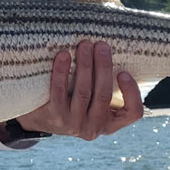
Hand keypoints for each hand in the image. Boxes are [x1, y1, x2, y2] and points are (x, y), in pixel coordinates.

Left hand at [16, 41, 142, 139]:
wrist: (37, 117)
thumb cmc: (71, 100)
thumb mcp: (92, 99)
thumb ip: (103, 82)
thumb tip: (111, 43)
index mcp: (109, 123)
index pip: (133, 113)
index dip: (132, 93)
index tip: (124, 72)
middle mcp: (94, 127)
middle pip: (104, 95)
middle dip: (103, 67)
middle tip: (101, 45)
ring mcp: (74, 124)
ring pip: (83, 92)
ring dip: (85, 65)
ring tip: (84, 45)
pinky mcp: (54, 117)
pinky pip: (59, 92)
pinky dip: (62, 72)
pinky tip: (63, 55)